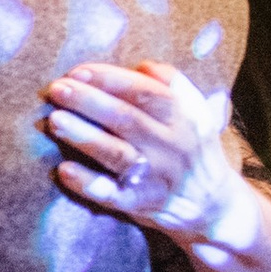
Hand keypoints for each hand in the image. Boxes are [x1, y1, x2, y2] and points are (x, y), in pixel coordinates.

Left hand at [40, 60, 259, 255]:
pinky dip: (88, 183)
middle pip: (126, 119)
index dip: (110, 79)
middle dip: (89, 102)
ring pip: (117, 154)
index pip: (144, 92)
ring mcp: (157, 178)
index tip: (77, 71)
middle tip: (57, 89)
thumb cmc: (193, 148)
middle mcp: (172, 146)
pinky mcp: (143, 205)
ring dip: (84, 136)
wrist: (215, 206)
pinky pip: (112, 194)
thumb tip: (141, 65)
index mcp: (183, 118)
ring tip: (55, 121)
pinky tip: (64, 170)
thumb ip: (172, 84)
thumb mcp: (196, 112)